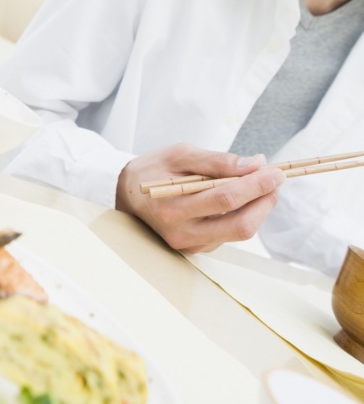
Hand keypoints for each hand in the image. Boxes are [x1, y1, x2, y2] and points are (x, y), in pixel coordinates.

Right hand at [115, 143, 284, 253]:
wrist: (127, 194)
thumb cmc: (154, 169)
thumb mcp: (179, 154)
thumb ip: (216, 160)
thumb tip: (255, 164)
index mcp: (172, 206)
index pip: (224, 199)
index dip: (255, 185)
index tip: (276, 171)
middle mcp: (181, 232)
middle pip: (239, 225)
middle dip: (265, 201)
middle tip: (276, 180)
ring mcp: (190, 245)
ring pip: (239, 232)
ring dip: (259, 208)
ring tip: (263, 185)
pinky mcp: (197, 250)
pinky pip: (229, 234)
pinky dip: (244, 214)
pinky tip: (244, 198)